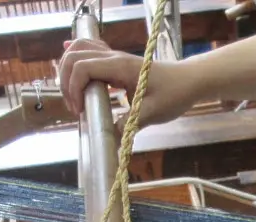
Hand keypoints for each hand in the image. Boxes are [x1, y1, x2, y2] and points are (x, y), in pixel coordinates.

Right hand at [57, 38, 196, 124]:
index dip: (73, 89)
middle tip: (76, 107)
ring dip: (67, 68)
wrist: (189, 81)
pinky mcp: (116, 61)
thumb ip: (131, 123)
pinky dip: (76, 54)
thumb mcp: (153, 112)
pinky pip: (90, 49)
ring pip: (79, 49)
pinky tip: (66, 58)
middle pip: (74, 57)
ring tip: (71, 92)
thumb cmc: (175, 94)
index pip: (82, 68)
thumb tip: (111, 138)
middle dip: (66, 81)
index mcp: (120, 66)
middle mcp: (113, 57)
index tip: (80, 112)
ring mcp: (114, 56)